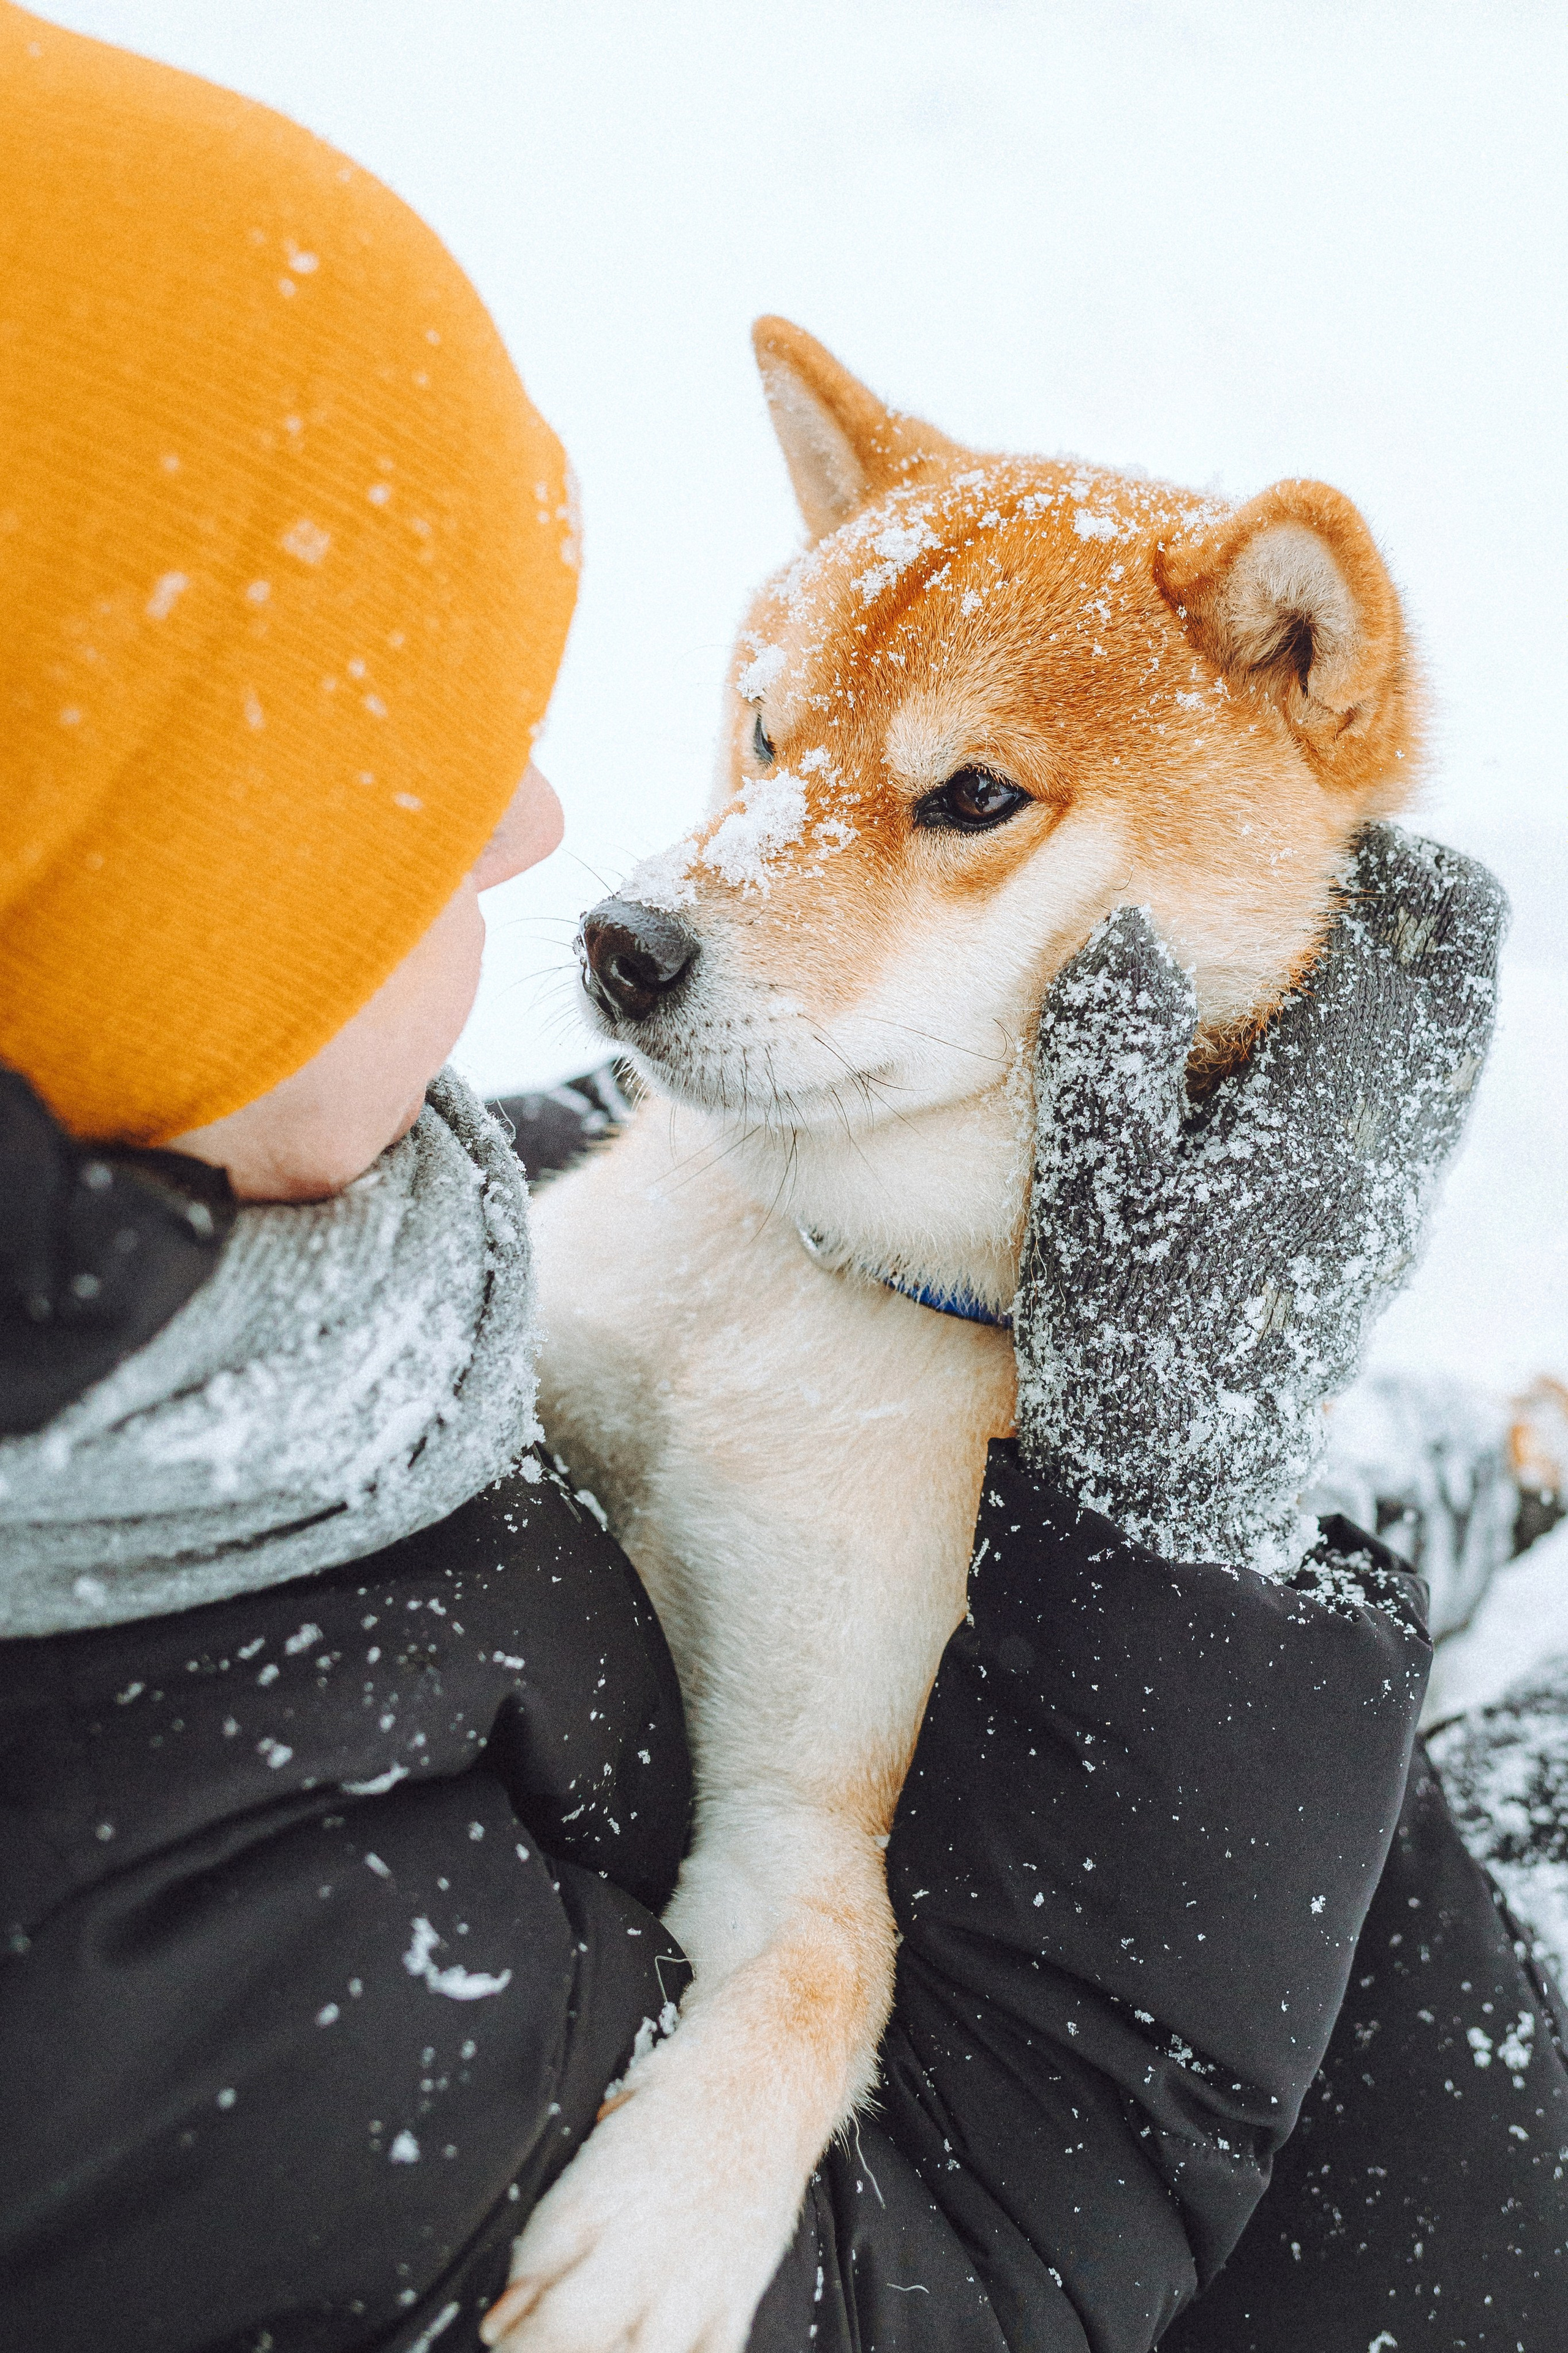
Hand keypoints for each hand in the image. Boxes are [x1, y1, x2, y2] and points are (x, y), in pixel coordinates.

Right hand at [1014, 824, 1507, 1571]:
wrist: (1182, 1483)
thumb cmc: (1129, 1336)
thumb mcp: (1090, 1187)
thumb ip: (1109, 1048)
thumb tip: (1128, 926)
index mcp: (1334, 1110)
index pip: (1404, 933)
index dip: (1359, 859)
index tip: (1286, 831)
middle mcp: (1400, 1134)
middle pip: (1467, 960)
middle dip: (1411, 888)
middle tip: (1311, 867)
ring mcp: (1404, 1179)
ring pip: (1460, 1020)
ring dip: (1404, 956)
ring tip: (1301, 936)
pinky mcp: (1386, 1215)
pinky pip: (1429, 1081)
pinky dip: (1393, 1024)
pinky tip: (1296, 1038)